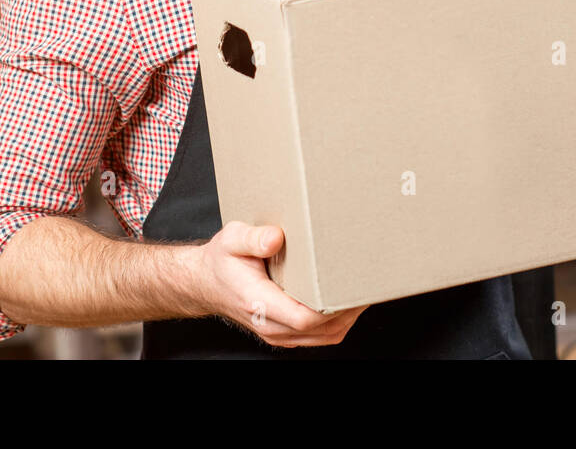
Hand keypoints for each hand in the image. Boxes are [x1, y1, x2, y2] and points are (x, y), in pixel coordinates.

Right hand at [193, 221, 367, 346]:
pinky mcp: (285, 332)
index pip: (304, 317)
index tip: (352, 286)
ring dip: (347, 317)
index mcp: (259, 303)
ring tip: (363, 290)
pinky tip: (347, 301)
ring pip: (324, 336)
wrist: (206, 283)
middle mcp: (270, 325)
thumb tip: (275, 238)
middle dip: (348, 309)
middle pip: (321, 330)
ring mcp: (278, 333)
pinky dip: (338, 322)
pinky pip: (318, 335)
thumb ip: (253, 239)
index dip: (333, 307)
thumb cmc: (222, 261)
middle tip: (368, 282)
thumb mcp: (231, 240)